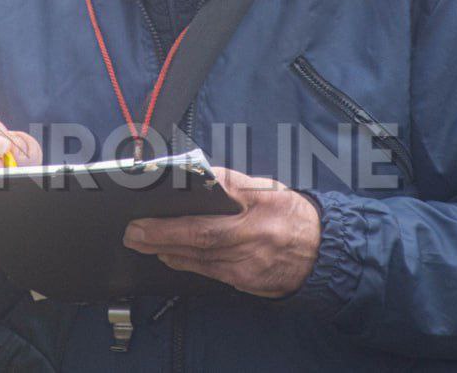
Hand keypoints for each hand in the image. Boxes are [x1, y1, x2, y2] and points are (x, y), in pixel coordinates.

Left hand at [123, 167, 320, 297]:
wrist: (323, 253)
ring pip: (198, 259)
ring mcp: (249, 265)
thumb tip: (196, 175)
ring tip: (141, 241)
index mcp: (260, 207)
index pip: (216, 204)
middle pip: (199, 238)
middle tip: (133, 231)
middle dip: (161, 235)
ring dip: (165, 250)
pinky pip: (208, 273)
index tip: (153, 204)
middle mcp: (253, 238)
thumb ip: (232, 182)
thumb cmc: (292, 214)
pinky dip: (184, 263)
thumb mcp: (267, 188)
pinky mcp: (245, 282)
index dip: (181, 210)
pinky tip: (168, 255)